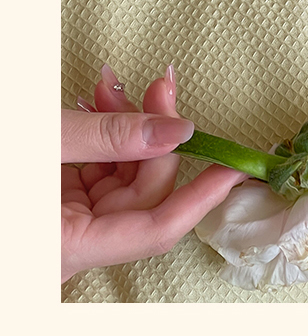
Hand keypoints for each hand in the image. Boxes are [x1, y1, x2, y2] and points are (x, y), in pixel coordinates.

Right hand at [61, 65, 247, 283]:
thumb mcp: (44, 141)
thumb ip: (108, 137)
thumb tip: (178, 132)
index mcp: (66, 248)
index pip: (158, 229)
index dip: (202, 196)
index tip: (235, 166)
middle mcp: (70, 244)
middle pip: (143, 193)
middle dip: (155, 136)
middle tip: (160, 89)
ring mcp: (65, 223)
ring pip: (122, 178)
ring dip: (126, 128)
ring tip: (114, 87)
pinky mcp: (58, 203)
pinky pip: (98, 172)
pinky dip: (105, 137)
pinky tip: (100, 103)